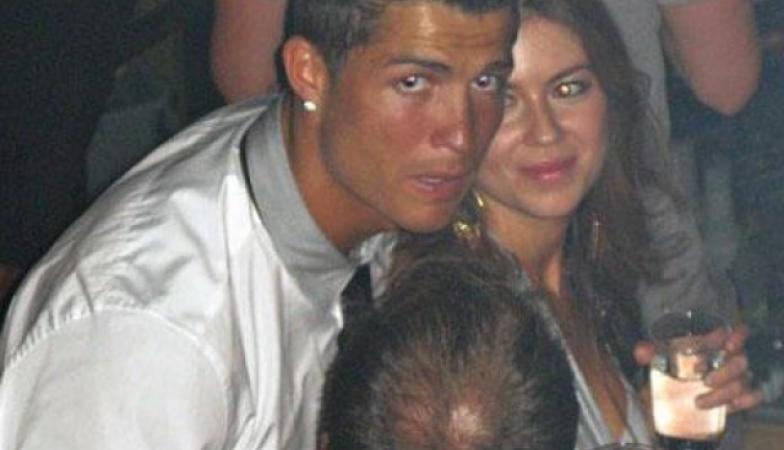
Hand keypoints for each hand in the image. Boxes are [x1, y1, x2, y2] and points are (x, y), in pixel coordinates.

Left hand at [634, 324, 763, 412]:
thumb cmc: (671, 366)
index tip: (727, 343)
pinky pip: (752, 396)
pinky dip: (746, 401)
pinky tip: (731, 406)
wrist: (673, 391)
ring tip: (699, 402)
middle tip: (704, 380)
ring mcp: (736, 377)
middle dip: (724, 372)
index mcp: (713, 343)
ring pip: (743, 382)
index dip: (737, 336)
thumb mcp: (659, 358)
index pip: (734, 333)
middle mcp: (729, 358)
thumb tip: (641, 352)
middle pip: (740, 362)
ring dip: (725, 393)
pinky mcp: (739, 395)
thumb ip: (650, 352)